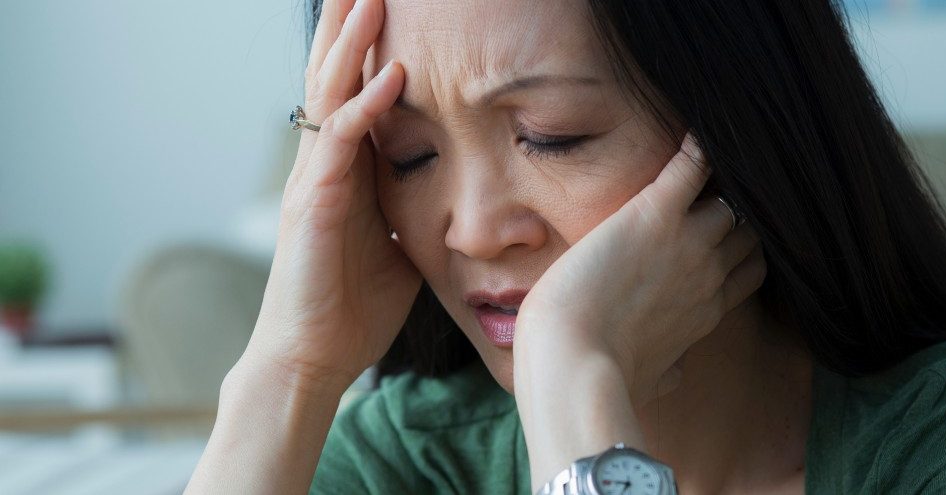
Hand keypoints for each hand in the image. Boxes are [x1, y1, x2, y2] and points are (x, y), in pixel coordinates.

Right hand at [243, 0, 417, 387]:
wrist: (313, 356)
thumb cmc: (354, 306)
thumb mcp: (399, 244)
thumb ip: (415, 208)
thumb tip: (454, 194)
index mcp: (345, 170)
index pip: (354, 92)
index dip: (367, 48)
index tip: (386, 7)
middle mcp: (323, 163)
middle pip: (333, 77)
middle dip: (349, 26)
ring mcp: (313, 179)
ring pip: (329, 94)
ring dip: (352, 43)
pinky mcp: (313, 203)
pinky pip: (340, 142)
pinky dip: (366, 106)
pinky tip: (392, 75)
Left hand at [513, 133, 765, 406]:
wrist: (574, 358)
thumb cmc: (602, 374)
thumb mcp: (649, 380)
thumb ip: (668, 370)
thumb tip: (675, 376)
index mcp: (706, 311)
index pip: (750, 269)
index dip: (744, 248)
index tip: (732, 233)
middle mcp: (709, 273)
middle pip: (748, 229)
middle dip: (741, 208)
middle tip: (725, 181)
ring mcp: (689, 241)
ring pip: (730, 196)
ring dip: (723, 175)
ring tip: (718, 148)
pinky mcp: (655, 213)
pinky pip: (693, 164)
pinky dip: (698, 143)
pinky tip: (697, 121)